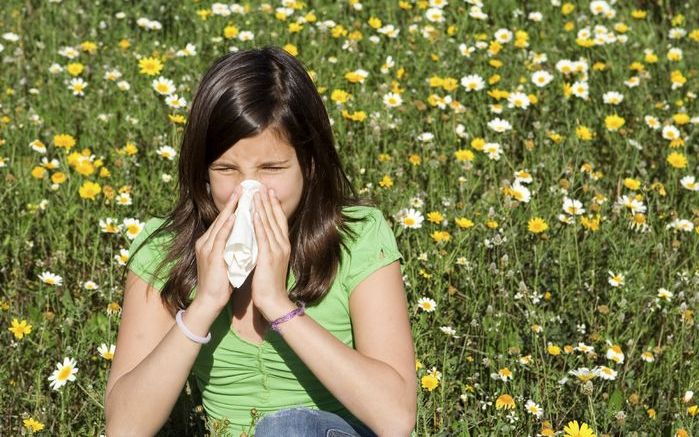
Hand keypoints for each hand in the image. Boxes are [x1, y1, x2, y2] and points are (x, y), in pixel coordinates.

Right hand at [193, 184, 241, 310]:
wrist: (209, 301)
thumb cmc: (220, 283)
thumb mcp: (226, 260)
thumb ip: (232, 247)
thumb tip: (245, 237)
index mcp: (209, 242)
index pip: (223, 220)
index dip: (234, 206)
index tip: (245, 194)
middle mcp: (205, 242)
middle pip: (221, 218)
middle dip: (233, 202)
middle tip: (244, 187)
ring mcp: (207, 248)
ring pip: (221, 224)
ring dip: (231, 208)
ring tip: (241, 195)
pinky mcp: (211, 256)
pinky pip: (220, 238)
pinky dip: (227, 226)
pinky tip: (234, 217)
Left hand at [250, 185, 293, 319]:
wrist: (273, 301)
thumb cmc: (269, 284)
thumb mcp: (271, 262)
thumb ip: (267, 248)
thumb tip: (261, 238)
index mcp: (283, 246)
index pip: (280, 221)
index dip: (274, 206)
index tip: (269, 193)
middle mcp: (282, 245)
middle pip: (276, 218)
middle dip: (269, 201)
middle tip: (263, 186)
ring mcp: (277, 250)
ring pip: (269, 224)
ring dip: (263, 208)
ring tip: (257, 194)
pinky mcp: (268, 257)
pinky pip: (263, 236)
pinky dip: (259, 223)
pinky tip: (254, 213)